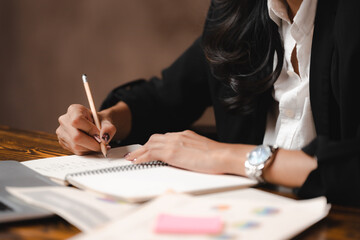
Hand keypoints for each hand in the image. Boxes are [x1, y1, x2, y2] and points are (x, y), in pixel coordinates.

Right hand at [56, 104, 115, 154]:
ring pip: (76, 146)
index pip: (77, 120)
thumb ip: (108, 128)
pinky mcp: (63, 142)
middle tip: (102, 144)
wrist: (95, 125)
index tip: (99, 134)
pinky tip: (91, 145)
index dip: (90, 130)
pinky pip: (76, 151)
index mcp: (74, 110)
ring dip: (90, 148)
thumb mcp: (106, 122)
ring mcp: (62, 132)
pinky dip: (86, 151)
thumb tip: (104, 138)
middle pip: (76, 136)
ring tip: (97, 143)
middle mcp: (65, 120)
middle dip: (92, 143)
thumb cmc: (99, 122)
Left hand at [124, 130, 244, 173]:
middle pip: (155, 138)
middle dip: (144, 146)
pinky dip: (141, 157)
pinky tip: (135, 162)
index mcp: (185, 135)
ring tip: (131, 158)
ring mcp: (174, 143)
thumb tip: (187, 158)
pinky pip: (151, 153)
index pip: (165, 137)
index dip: (155, 144)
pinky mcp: (172, 152)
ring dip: (139, 152)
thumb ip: (192, 151)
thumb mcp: (202, 150)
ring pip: (150, 144)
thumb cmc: (218, 156)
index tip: (149, 148)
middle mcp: (178, 136)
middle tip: (136, 153)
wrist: (223, 155)